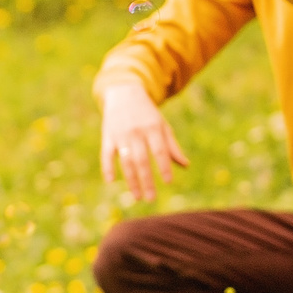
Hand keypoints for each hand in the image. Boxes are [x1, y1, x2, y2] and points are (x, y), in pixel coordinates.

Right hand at [99, 83, 188, 201]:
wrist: (124, 93)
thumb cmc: (147, 114)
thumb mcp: (162, 126)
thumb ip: (172, 146)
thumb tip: (185, 166)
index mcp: (153, 128)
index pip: (160, 151)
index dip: (164, 166)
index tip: (169, 182)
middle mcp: (136, 132)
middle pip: (142, 160)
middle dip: (146, 181)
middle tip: (151, 199)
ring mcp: (121, 135)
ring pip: (126, 161)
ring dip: (131, 180)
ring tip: (137, 197)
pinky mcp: (108, 136)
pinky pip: (106, 154)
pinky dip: (107, 167)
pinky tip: (110, 181)